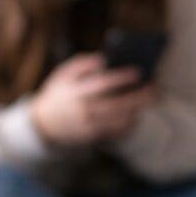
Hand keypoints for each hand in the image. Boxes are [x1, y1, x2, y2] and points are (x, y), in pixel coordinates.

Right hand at [29, 53, 154, 145]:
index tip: (138, 72)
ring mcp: (86, 125)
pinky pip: (114, 132)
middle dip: (137, 97)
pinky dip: (128, 124)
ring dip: (136, 111)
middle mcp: (81, 110)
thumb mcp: (62, 75)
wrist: (42, 124)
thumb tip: (103, 59)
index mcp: (74, 91)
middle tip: (153, 89)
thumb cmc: (58, 94)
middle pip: (115, 104)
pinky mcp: (90, 137)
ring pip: (118, 120)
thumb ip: (81, 64)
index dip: (121, 78)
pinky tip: (136, 115)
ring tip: (148, 101)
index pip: (102, 83)